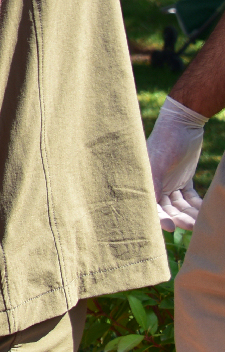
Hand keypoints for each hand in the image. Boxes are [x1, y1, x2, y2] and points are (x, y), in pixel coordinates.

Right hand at [148, 96, 206, 230]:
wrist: (182, 123)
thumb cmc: (166, 142)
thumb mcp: (158, 164)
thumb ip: (154, 186)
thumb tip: (152, 210)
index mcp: (146, 181)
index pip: (150, 205)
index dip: (159, 218)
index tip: (170, 228)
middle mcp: (156, 184)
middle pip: (167, 208)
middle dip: (179, 218)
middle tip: (194, 226)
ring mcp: (170, 182)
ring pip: (179, 205)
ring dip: (190, 214)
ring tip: (202, 221)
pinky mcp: (182, 179)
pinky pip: (189, 197)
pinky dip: (196, 205)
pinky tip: (205, 210)